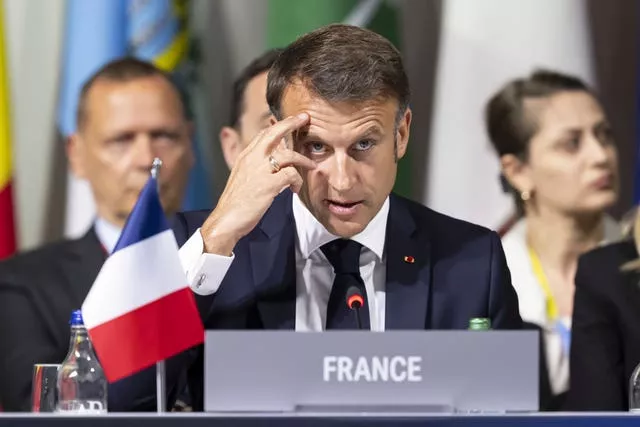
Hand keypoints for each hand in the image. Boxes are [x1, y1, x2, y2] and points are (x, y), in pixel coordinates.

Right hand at [201, 113, 314, 254]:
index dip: (279, 125)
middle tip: (305, 118)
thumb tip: (272, 159)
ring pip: (288, 156)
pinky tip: (295, 190)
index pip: (264, 134)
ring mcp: (260, 170)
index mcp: (245, 156)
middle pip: (274, 133)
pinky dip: (297, 181)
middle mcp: (252, 158)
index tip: (292, 120)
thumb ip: (256, 165)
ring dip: (303, 161)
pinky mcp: (269, 185)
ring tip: (311, 166)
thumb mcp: (243, 177)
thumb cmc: (237, 202)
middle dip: (291, 123)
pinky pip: (292, 175)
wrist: (226, 219)